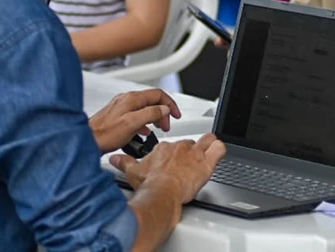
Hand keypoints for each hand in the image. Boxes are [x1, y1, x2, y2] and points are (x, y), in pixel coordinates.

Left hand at [89, 89, 181, 153]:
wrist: (87, 141)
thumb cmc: (105, 134)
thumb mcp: (133, 123)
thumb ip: (151, 113)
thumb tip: (163, 109)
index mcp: (132, 98)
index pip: (158, 94)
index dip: (170, 104)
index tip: (176, 114)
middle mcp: (126, 100)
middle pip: (152, 100)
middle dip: (163, 112)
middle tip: (166, 125)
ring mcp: (121, 107)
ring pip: (145, 108)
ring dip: (154, 117)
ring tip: (158, 129)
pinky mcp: (117, 116)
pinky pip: (136, 114)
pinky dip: (144, 121)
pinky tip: (143, 131)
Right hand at [110, 133, 225, 203]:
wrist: (161, 193)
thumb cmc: (150, 184)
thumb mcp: (133, 172)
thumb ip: (124, 163)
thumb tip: (114, 159)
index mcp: (164, 149)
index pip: (172, 145)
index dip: (173, 154)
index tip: (172, 161)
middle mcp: (180, 148)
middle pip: (189, 143)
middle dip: (190, 151)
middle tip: (188, 162)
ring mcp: (194, 154)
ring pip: (207, 140)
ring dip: (208, 145)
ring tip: (207, 151)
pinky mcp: (206, 164)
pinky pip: (219, 149)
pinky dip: (220, 150)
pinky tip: (218, 154)